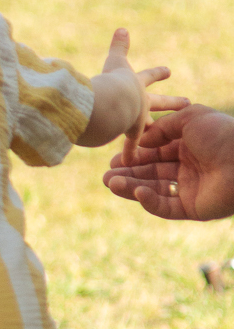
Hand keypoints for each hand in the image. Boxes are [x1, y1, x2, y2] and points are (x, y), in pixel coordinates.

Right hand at [102, 28, 172, 161]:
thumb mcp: (115, 62)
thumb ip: (119, 47)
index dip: (158, 73)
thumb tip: (122, 27)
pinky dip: (128, 153)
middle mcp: (141, 102)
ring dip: (152, 131)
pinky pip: (130, 147)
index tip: (169, 71)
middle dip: (173, 102)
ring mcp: (137, 118)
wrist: (114, 103)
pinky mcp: (130, 134)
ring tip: (156, 138)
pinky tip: (129, 162)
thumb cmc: (111, 81)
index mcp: (137, 85)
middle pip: (160, 102)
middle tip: (187, 102)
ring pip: (148, 126)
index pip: (150, 76)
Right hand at [104, 104, 233, 220]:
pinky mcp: (193, 209)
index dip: (136, 156)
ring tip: (111, 184)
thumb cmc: (222, 134)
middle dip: (128, 175)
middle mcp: (189, 169)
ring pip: (155, 191)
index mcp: (190, 147)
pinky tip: (138, 192)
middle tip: (106, 176)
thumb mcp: (190, 118)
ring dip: (132, 187)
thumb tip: (141, 141)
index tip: (115, 158)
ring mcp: (191, 190)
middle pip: (152, 174)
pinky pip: (167, 207)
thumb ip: (162, 127)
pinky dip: (151, 201)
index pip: (156, 153)